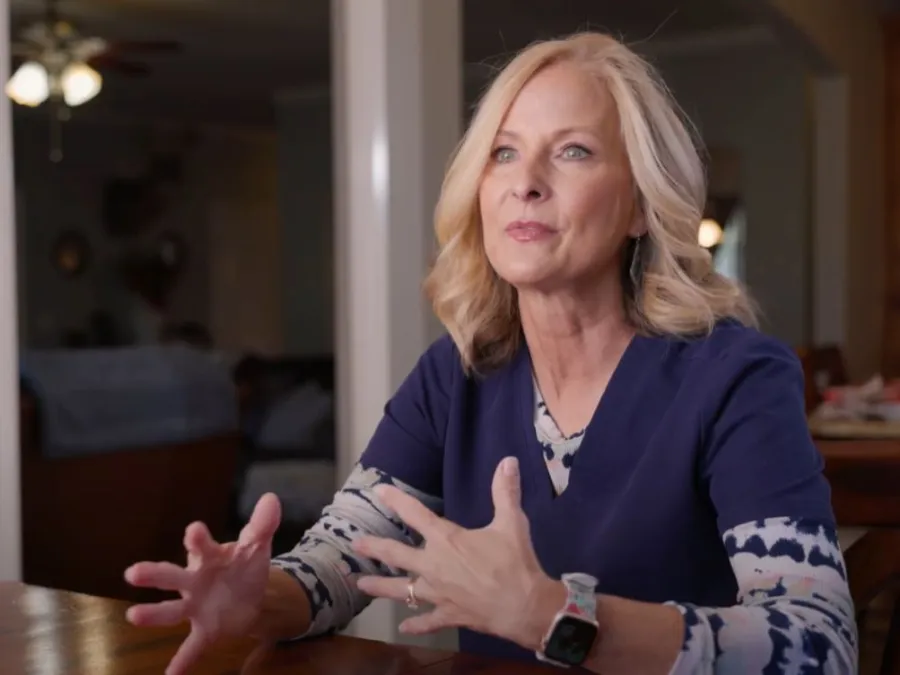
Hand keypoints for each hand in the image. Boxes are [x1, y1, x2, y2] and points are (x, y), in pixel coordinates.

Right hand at [124, 493, 281, 674]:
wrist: (251, 595)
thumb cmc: (244, 565)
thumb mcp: (257, 545)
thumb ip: (263, 524)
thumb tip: (271, 499)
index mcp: (208, 557)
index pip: (201, 545)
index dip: (197, 538)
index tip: (195, 531)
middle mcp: (194, 581)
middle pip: (171, 576)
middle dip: (153, 574)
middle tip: (133, 572)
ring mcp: (196, 607)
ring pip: (171, 611)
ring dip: (153, 614)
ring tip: (133, 616)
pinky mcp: (205, 630)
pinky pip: (191, 647)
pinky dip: (182, 661)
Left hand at [353, 456, 561, 648]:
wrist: (523, 606)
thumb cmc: (514, 562)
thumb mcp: (511, 522)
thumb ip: (504, 491)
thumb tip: (508, 460)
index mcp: (447, 540)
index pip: (416, 515)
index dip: (397, 501)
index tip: (379, 491)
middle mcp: (435, 566)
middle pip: (397, 555)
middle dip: (375, 549)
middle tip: (355, 545)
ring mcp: (438, 593)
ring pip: (402, 590)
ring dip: (380, 587)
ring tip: (360, 585)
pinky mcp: (447, 614)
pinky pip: (426, 621)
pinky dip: (415, 625)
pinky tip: (403, 628)